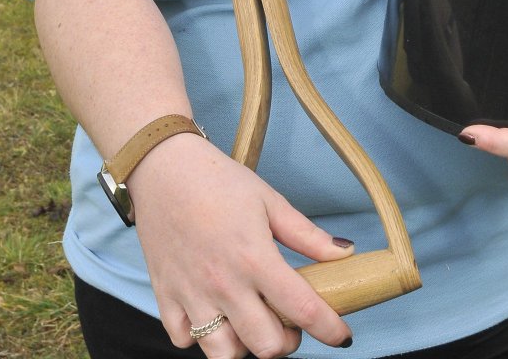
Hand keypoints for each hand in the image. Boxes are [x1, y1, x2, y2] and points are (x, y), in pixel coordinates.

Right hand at [130, 134, 354, 357]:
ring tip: (251, 320)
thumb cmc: (218, 179)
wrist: (163, 167)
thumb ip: (306, 234)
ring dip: (245, 344)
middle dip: (287, 340)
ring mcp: (191, 294)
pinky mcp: (165, 296)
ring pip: (225, 354)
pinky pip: (184, 340)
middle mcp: (224, 284)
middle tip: (288, 319)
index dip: (329, 329)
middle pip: (266, 346)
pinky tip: (213, 312)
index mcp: (255, 257)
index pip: (303, 310)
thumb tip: (345, 253)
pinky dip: (201, 336)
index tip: (341, 334)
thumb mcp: (268, 199)